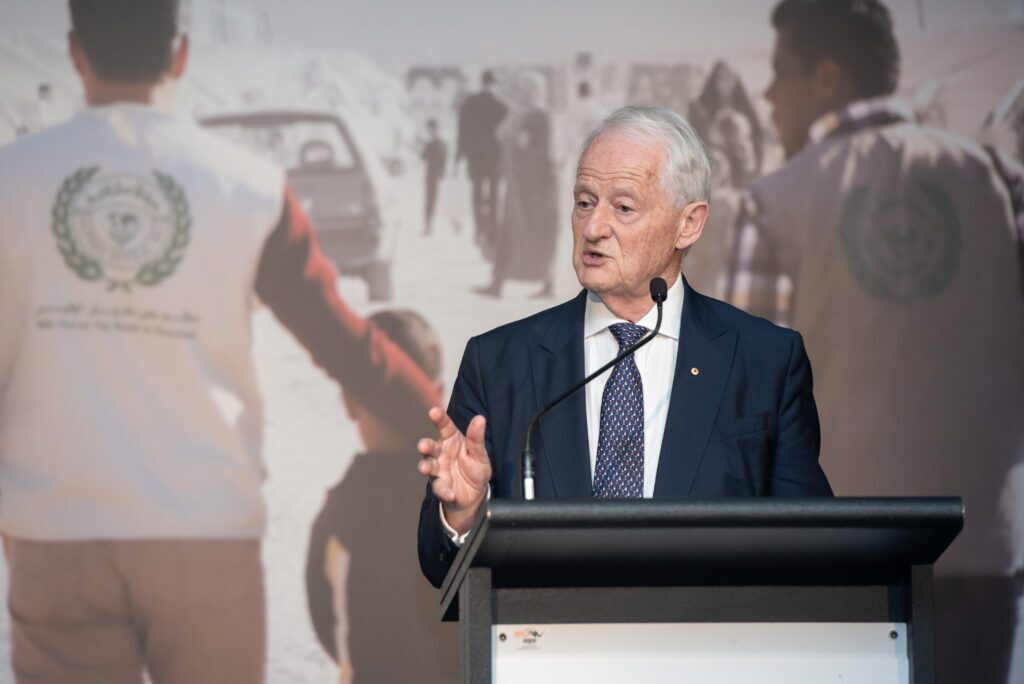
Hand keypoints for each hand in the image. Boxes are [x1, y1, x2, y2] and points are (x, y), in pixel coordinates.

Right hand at [417, 407, 491, 533]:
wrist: (476, 494)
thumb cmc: (475, 469)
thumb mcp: (479, 454)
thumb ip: (476, 438)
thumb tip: (480, 418)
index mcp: (452, 441)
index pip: (444, 427)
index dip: (439, 419)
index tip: (434, 411)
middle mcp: (441, 453)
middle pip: (430, 447)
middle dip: (425, 446)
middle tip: (423, 445)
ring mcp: (438, 470)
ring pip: (428, 466)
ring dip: (425, 466)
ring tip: (425, 468)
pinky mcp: (440, 487)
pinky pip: (440, 488)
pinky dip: (444, 491)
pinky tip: (450, 493)